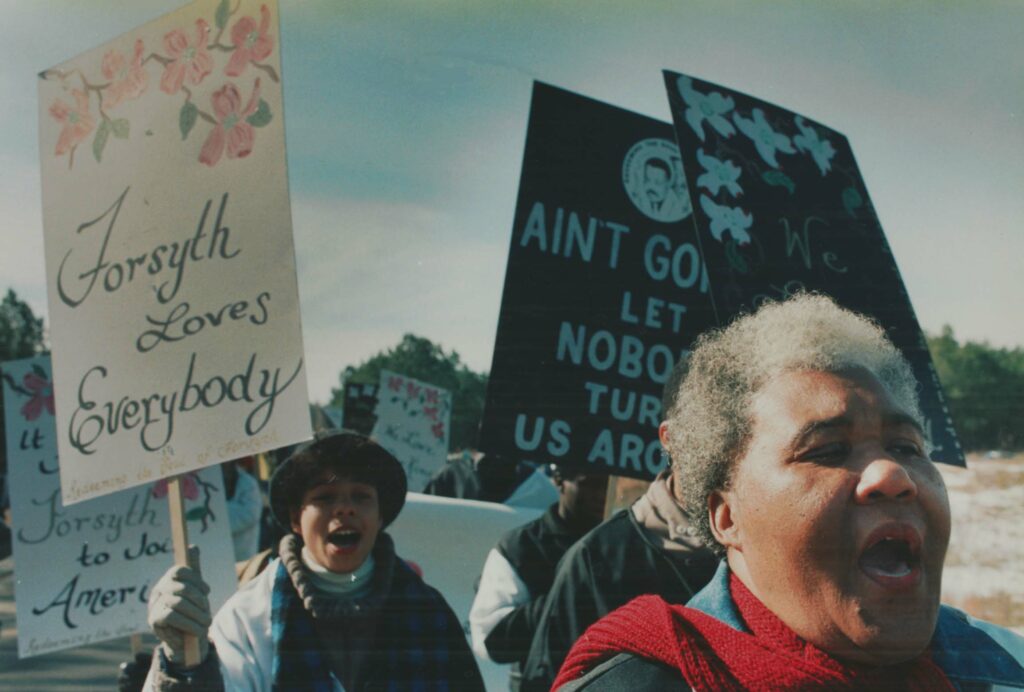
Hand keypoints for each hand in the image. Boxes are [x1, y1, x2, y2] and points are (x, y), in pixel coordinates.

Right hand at [147, 545, 211, 665]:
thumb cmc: (193, 610)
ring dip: (197, 614)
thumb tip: (193, 547)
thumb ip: (194, 569)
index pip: (180, 571)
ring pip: (179, 603)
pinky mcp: (154, 619)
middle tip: (208, 612)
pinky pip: (172, 617)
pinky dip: (188, 624)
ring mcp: (155, 604)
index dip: (196, 580)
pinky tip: (196, 630)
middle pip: (182, 588)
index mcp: (169, 579)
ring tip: (206, 623)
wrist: (186, 639)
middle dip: (199, 600)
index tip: (207, 591)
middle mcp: (159, 589)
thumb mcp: (196, 589)